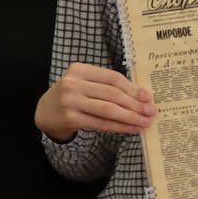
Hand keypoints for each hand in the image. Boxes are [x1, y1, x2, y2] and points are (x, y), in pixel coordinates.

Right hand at [36, 63, 151, 140]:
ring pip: (108, 110)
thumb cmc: (73, 96)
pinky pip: (101, 123)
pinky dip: (119, 127)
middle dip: (135, 104)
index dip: (133, 88)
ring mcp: (70, 101)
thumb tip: (143, 96)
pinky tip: (131, 129)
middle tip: (151, 112)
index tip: (149, 98)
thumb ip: (107, 85)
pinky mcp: (70, 118)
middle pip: (112, 94)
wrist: (45, 112)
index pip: (113, 78)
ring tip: (145, 122)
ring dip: (130, 117)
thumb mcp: (85, 83)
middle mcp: (73, 84)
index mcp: (80, 70)